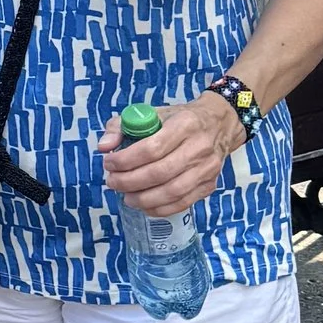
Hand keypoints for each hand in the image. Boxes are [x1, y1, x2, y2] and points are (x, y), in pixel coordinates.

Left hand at [99, 94, 242, 216]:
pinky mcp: (210, 185)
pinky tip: (143, 205)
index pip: (152, 148)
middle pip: (160, 172)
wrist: (219, 125)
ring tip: (125, 196)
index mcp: (184, 124)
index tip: (109, 164)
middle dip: (130, 181)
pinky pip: (183, 203)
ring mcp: (207, 169)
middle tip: (113, 182)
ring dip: (143, 198)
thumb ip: (121, 126)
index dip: (126, 160)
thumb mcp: (151, 113)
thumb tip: (104, 147)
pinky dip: (160, 208)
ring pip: (172, 192)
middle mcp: (199, 147)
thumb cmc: (178, 120)